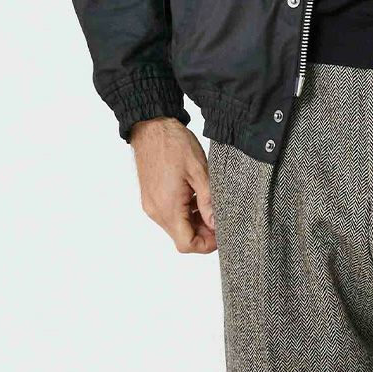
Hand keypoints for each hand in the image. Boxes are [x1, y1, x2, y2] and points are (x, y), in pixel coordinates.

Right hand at [127, 117, 216, 252]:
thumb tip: (216, 224)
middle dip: (203, 233)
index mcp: (168, 207)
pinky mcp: (151, 197)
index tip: (221, 232)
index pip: (186, 244)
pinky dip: (184, 212)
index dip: (207, 244)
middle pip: (181, 237)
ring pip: (176, 227)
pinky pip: (169, 214)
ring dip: (194, 222)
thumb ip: (208, 201)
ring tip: (209, 203)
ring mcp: (151, 205)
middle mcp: (156, 211)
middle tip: (219, 216)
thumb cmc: (173, 144)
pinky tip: (196, 196)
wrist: (151, 127)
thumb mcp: (199, 171)